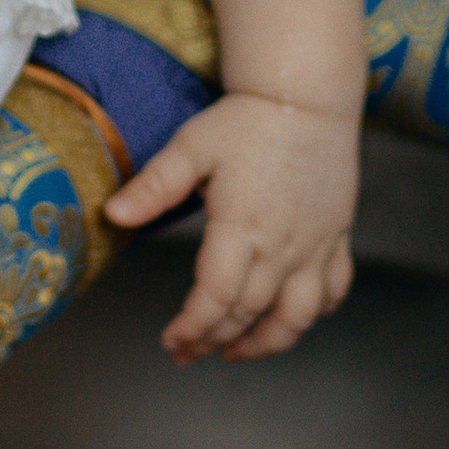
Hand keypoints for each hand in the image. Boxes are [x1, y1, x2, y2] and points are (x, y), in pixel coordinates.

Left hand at [107, 90, 357, 362]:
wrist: (307, 95)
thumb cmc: (247, 119)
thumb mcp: (190, 146)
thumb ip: (153, 186)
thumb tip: (112, 215)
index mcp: (242, 227)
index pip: (215, 298)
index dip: (192, 328)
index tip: (171, 340)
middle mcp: (282, 245)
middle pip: (248, 313)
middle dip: (214, 340)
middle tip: (188, 352)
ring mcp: (314, 245)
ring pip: (296, 316)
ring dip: (266, 343)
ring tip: (236, 353)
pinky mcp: (337, 236)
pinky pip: (332, 289)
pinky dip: (313, 313)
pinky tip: (290, 318)